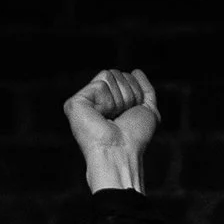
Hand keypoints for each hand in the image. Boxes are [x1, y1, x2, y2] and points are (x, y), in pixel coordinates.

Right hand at [62, 67, 159, 191]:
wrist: (123, 151)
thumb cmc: (135, 138)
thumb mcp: (148, 111)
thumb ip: (145, 91)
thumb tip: (136, 71)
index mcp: (109, 101)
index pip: (125, 77)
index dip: (136, 93)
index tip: (131, 113)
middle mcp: (95, 99)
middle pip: (117, 73)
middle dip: (128, 94)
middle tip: (122, 117)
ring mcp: (84, 100)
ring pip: (109, 75)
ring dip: (120, 98)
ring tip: (113, 118)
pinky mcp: (75, 102)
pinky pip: (101, 83)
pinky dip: (108, 100)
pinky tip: (102, 116)